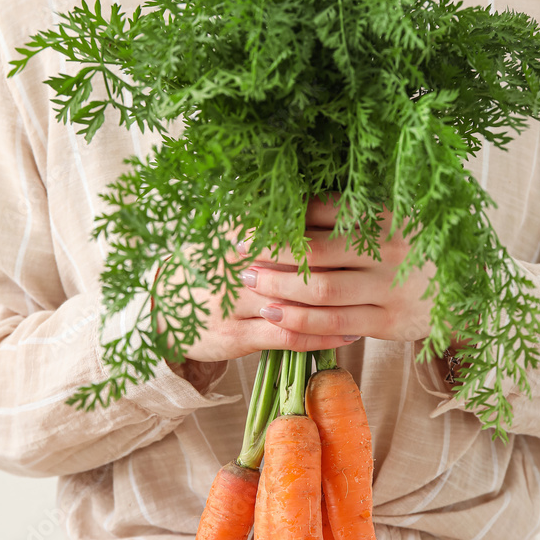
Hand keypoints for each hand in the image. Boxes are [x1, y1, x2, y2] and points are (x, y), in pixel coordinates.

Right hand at [152, 242, 361, 363]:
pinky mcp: (234, 336)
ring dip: (338, 304)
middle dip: (341, 264)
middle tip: (381, 264)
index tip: (365, 226)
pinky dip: (321, 336)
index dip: (329, 226)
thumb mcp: (226, 234)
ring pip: (296, 301)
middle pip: (298, 262)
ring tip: (373, 301)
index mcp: (235, 231)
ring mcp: (232, 302)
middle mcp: (233, 264)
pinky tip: (348, 333)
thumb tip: (320, 202)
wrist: (158, 309)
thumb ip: (267, 223)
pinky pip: (287, 337)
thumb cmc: (206, 268)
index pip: (290, 225)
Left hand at [237, 197, 436, 342]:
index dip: (281, 213)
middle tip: (235, 250)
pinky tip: (274, 318)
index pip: (323, 209)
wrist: (473, 294)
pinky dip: (300, 323)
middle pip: (315, 250)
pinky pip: (336, 324)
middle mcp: (388, 250)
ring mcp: (388, 288)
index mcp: (387, 214)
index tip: (247, 215)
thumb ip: (356, 209)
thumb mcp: (399, 217)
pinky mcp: (389, 322)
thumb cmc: (422, 250)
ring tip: (247, 283)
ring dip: (278, 288)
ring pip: (321, 290)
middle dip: (269, 251)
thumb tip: (295, 199)